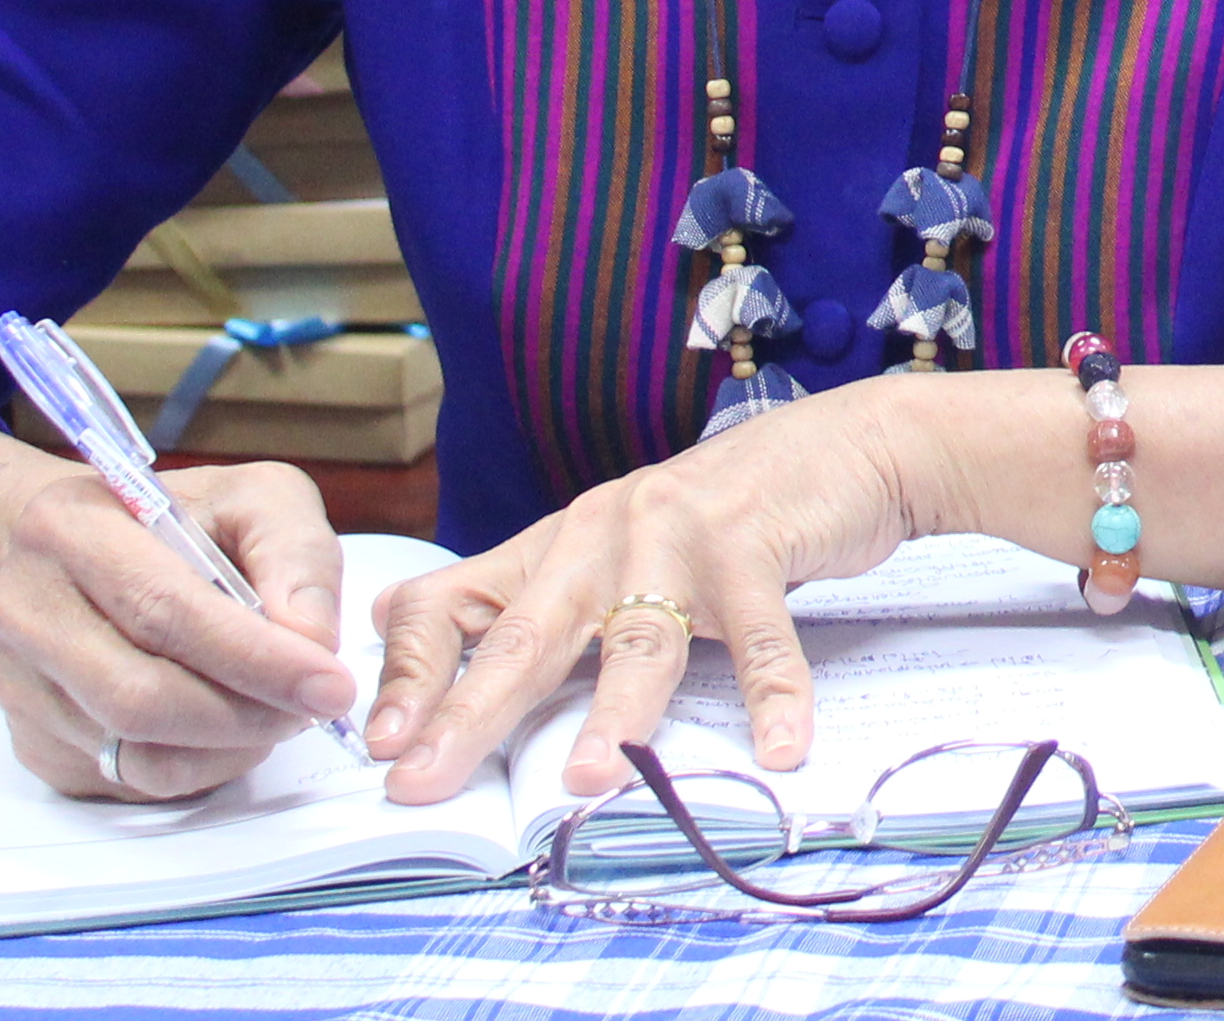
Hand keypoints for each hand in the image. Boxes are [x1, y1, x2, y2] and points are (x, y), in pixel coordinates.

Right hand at [0, 455, 353, 802]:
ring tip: (276, 711)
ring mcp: (20, 687)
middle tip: (313, 707)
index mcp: (70, 529)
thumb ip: (293, 553)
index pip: (163, 611)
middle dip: (247, 714)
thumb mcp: (251, 497)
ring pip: (136, 754)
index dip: (254, 658)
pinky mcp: (36, 745)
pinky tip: (227, 728)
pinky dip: (199, 766)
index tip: (328, 684)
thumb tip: (310, 639)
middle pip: (140, 697)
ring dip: (228, 747)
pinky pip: (128, 782)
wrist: (70, 558)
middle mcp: (25, 610)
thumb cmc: (174, 523)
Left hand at [365, 377, 934, 804]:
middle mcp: (601, 535)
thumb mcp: (611, 546)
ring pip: (637, 638)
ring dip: (615, 711)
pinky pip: (760, 633)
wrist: (840, 443)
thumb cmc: (718, 513)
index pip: (450, 600)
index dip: (411, 672)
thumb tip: (404, 638)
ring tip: (588, 777)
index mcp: (554, 545)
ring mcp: (680, 536)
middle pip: (526, 634)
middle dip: (470, 711)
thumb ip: (530, 595)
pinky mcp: (757, 543)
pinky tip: (781, 745)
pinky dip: (772, 692)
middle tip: (423, 780)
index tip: (383, 745)